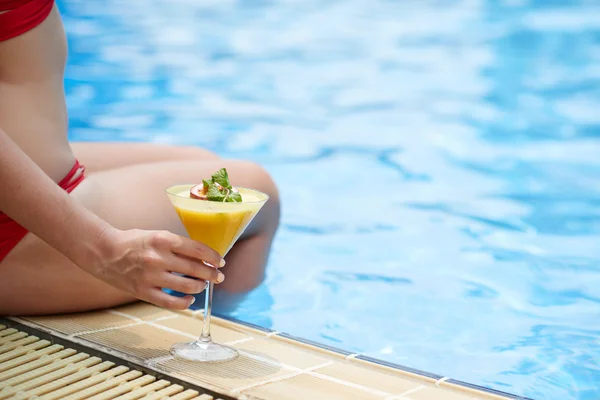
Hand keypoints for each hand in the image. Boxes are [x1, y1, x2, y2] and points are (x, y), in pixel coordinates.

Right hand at [89, 228, 224, 309]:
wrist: (104, 253)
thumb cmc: (134, 242)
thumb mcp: (157, 235)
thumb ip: (178, 245)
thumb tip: (203, 257)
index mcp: (163, 240)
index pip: (197, 249)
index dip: (213, 257)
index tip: (220, 261)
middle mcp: (158, 258)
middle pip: (195, 269)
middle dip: (212, 274)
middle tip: (218, 276)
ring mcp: (151, 276)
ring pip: (187, 286)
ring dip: (201, 287)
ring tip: (203, 285)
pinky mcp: (143, 292)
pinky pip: (170, 302)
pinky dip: (185, 303)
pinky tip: (190, 299)